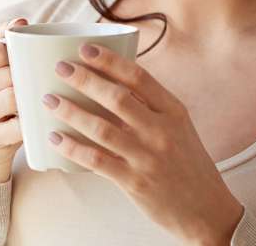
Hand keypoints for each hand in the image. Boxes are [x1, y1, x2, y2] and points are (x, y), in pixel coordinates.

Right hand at [0, 17, 27, 179]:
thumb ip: (0, 37)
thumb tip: (20, 23)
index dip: (16, 51)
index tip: (24, 56)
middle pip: (6, 74)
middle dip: (25, 73)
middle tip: (36, 75)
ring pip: (13, 97)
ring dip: (30, 93)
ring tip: (36, 91)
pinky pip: (20, 124)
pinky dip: (32, 116)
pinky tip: (37, 112)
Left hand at [41, 42, 243, 245]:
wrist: (206, 208)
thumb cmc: (187, 163)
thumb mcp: (178, 126)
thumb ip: (151, 105)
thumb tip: (113, 80)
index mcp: (173, 111)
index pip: (139, 77)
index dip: (110, 61)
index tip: (86, 49)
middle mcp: (161, 131)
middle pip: (117, 98)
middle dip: (84, 79)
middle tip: (61, 68)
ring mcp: (147, 157)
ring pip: (101, 128)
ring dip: (71, 111)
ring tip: (49, 99)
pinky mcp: (134, 182)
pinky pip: (96, 161)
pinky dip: (72, 148)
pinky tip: (55, 137)